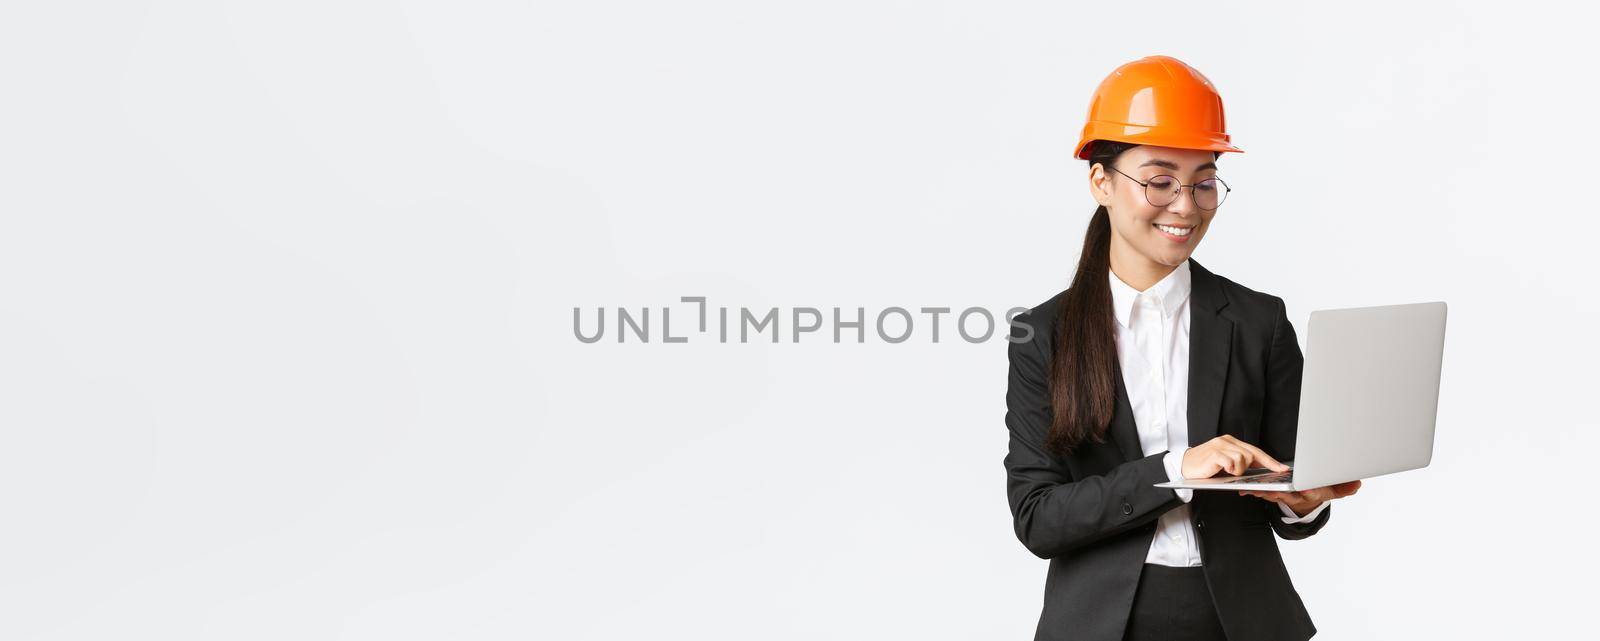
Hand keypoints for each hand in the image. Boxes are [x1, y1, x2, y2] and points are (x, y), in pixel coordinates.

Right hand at [1180, 434, 1288, 478]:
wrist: (1184, 466)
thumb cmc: (1205, 467)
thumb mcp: (1225, 464)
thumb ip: (1240, 464)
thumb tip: (1259, 471)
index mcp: (1231, 442)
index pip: (1255, 451)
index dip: (1270, 461)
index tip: (1282, 469)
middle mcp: (1226, 441)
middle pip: (1251, 455)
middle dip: (1247, 468)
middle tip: (1234, 473)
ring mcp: (1220, 445)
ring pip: (1243, 459)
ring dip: (1237, 470)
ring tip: (1225, 471)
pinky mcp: (1215, 453)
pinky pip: (1232, 462)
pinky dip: (1230, 469)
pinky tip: (1222, 470)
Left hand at [1239, 480, 1361, 516]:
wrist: (1309, 495)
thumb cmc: (1321, 488)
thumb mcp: (1336, 488)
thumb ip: (1345, 487)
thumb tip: (1357, 483)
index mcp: (1312, 493)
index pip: (1311, 493)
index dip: (1308, 491)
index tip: (1304, 489)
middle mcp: (1298, 497)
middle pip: (1289, 495)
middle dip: (1280, 492)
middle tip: (1271, 490)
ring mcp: (1285, 496)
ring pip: (1273, 495)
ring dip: (1263, 492)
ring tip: (1253, 489)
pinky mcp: (1275, 493)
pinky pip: (1264, 493)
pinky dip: (1254, 491)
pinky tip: (1245, 489)